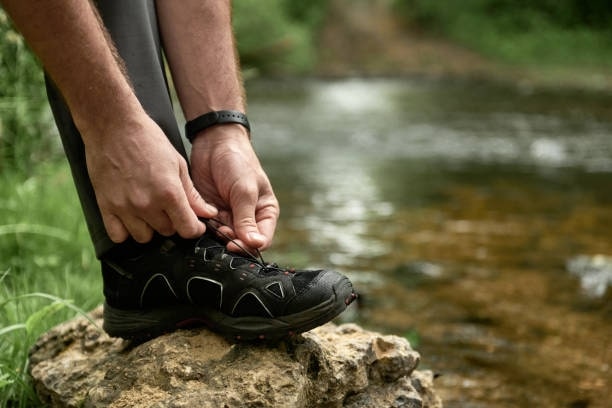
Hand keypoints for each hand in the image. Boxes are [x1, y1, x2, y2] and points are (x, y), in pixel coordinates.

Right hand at [84, 112, 217, 242]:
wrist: (113, 125)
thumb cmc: (147, 139)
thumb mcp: (178, 164)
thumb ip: (192, 194)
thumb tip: (207, 212)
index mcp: (169, 192)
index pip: (187, 229)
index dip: (194, 228)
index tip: (194, 224)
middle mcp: (147, 204)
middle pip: (167, 232)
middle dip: (172, 223)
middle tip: (169, 208)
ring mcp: (124, 207)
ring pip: (143, 237)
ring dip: (150, 227)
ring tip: (149, 211)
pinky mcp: (106, 206)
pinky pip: (117, 236)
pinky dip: (125, 231)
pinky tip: (131, 218)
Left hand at [190, 125, 278, 252]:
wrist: (214, 142)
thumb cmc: (238, 162)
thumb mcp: (245, 190)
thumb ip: (246, 218)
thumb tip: (254, 244)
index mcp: (264, 212)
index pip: (262, 239)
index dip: (250, 247)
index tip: (235, 245)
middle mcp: (247, 217)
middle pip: (241, 242)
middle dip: (231, 240)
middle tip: (221, 230)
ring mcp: (228, 215)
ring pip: (223, 237)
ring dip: (216, 234)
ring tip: (212, 221)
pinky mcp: (211, 212)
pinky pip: (207, 228)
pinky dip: (204, 227)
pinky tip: (202, 218)